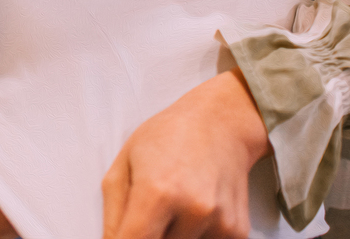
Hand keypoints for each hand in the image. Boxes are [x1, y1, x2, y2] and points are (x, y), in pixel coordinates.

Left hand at [102, 70, 270, 238]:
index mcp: (158, 192)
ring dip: (172, 236)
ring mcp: (219, 222)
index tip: (125, 237)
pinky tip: (195, 210)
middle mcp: (193, 210)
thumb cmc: (166, 137)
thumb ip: (112, 215)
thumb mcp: (124, 164)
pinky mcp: (237, 231)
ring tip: (175, 206)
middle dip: (149, 235)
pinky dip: (195, 235)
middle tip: (151, 211)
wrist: (220, 123)